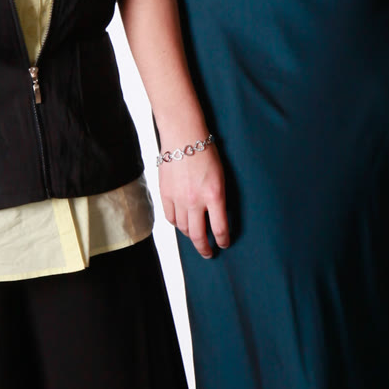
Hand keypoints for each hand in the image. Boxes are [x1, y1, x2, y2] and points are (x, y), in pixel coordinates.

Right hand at [159, 142, 229, 258]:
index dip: (223, 240)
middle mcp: (195, 200)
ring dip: (190, 236)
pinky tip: (182, 224)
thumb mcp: (221, 176)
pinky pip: (170, 217)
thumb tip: (216, 217)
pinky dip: (177, 224)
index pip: (220, 228)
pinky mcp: (165, 194)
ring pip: (183, 228)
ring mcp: (178, 198)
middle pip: (198, 235)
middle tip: (209, 253)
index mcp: (215, 194)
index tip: (224, 244)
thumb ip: (218, 198)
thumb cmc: (206, 152)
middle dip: (205, 248)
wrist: (183, 136)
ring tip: (196, 238)